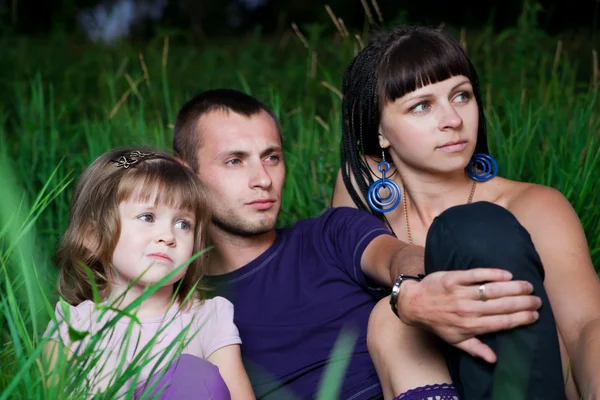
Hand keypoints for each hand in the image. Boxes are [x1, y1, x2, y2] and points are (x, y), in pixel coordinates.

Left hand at [397, 268, 540, 362]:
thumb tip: (494, 360)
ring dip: (513, 288)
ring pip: (491, 290)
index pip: (501, 323)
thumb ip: (475, 348)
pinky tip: (507, 274)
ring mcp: (459, 293)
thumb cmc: (438, 323)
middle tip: (537, 299)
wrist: (414, 304)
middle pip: (501, 306)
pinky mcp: (452, 278)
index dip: (520, 319)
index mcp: (470, 326)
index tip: (535, 315)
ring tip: (528, 286)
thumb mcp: (455, 340)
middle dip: (522, 303)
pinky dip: (492, 274)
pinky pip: (475, 274)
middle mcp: (467, 310)